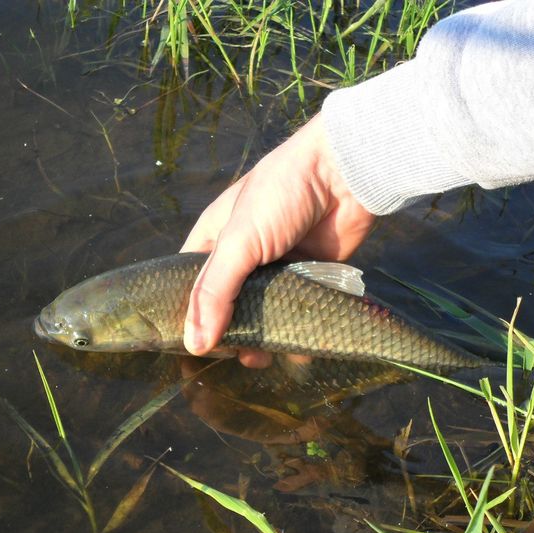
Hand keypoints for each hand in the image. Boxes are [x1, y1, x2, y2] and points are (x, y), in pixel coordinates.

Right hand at [180, 112, 375, 366]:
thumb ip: (215, 293)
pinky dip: (297, 330)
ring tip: (263, 356)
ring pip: (262, 313)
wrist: (345, 175)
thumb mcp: (239, 241)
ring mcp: (275, 268)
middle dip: (229, 332)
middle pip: (227, 306)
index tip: (192, 348)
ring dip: (262, 337)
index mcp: (214, 240)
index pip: (190, 286)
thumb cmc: (281, 196)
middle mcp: (242, 257)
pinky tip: (297, 349)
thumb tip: (194, 345)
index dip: (188, 316)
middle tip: (235, 355)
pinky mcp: (308, 276)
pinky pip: (297, 311)